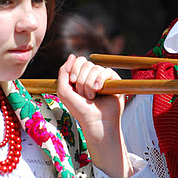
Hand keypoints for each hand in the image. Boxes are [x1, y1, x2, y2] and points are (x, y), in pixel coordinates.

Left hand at [57, 54, 132, 177]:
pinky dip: (100, 81)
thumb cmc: (79, 109)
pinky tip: (99, 91)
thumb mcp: (64, 91)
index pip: (78, 61)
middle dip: (81, 80)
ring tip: (91, 96)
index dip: (74, 69)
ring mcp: (103, 78)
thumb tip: (72, 56)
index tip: (73, 83)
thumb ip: (63, 72)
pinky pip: (106, 71)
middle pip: (86, 63)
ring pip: (95, 68)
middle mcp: (92, 76)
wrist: (95, 122)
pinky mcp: (114, 80)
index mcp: (80, 76)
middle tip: (83, 94)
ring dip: (89, 84)